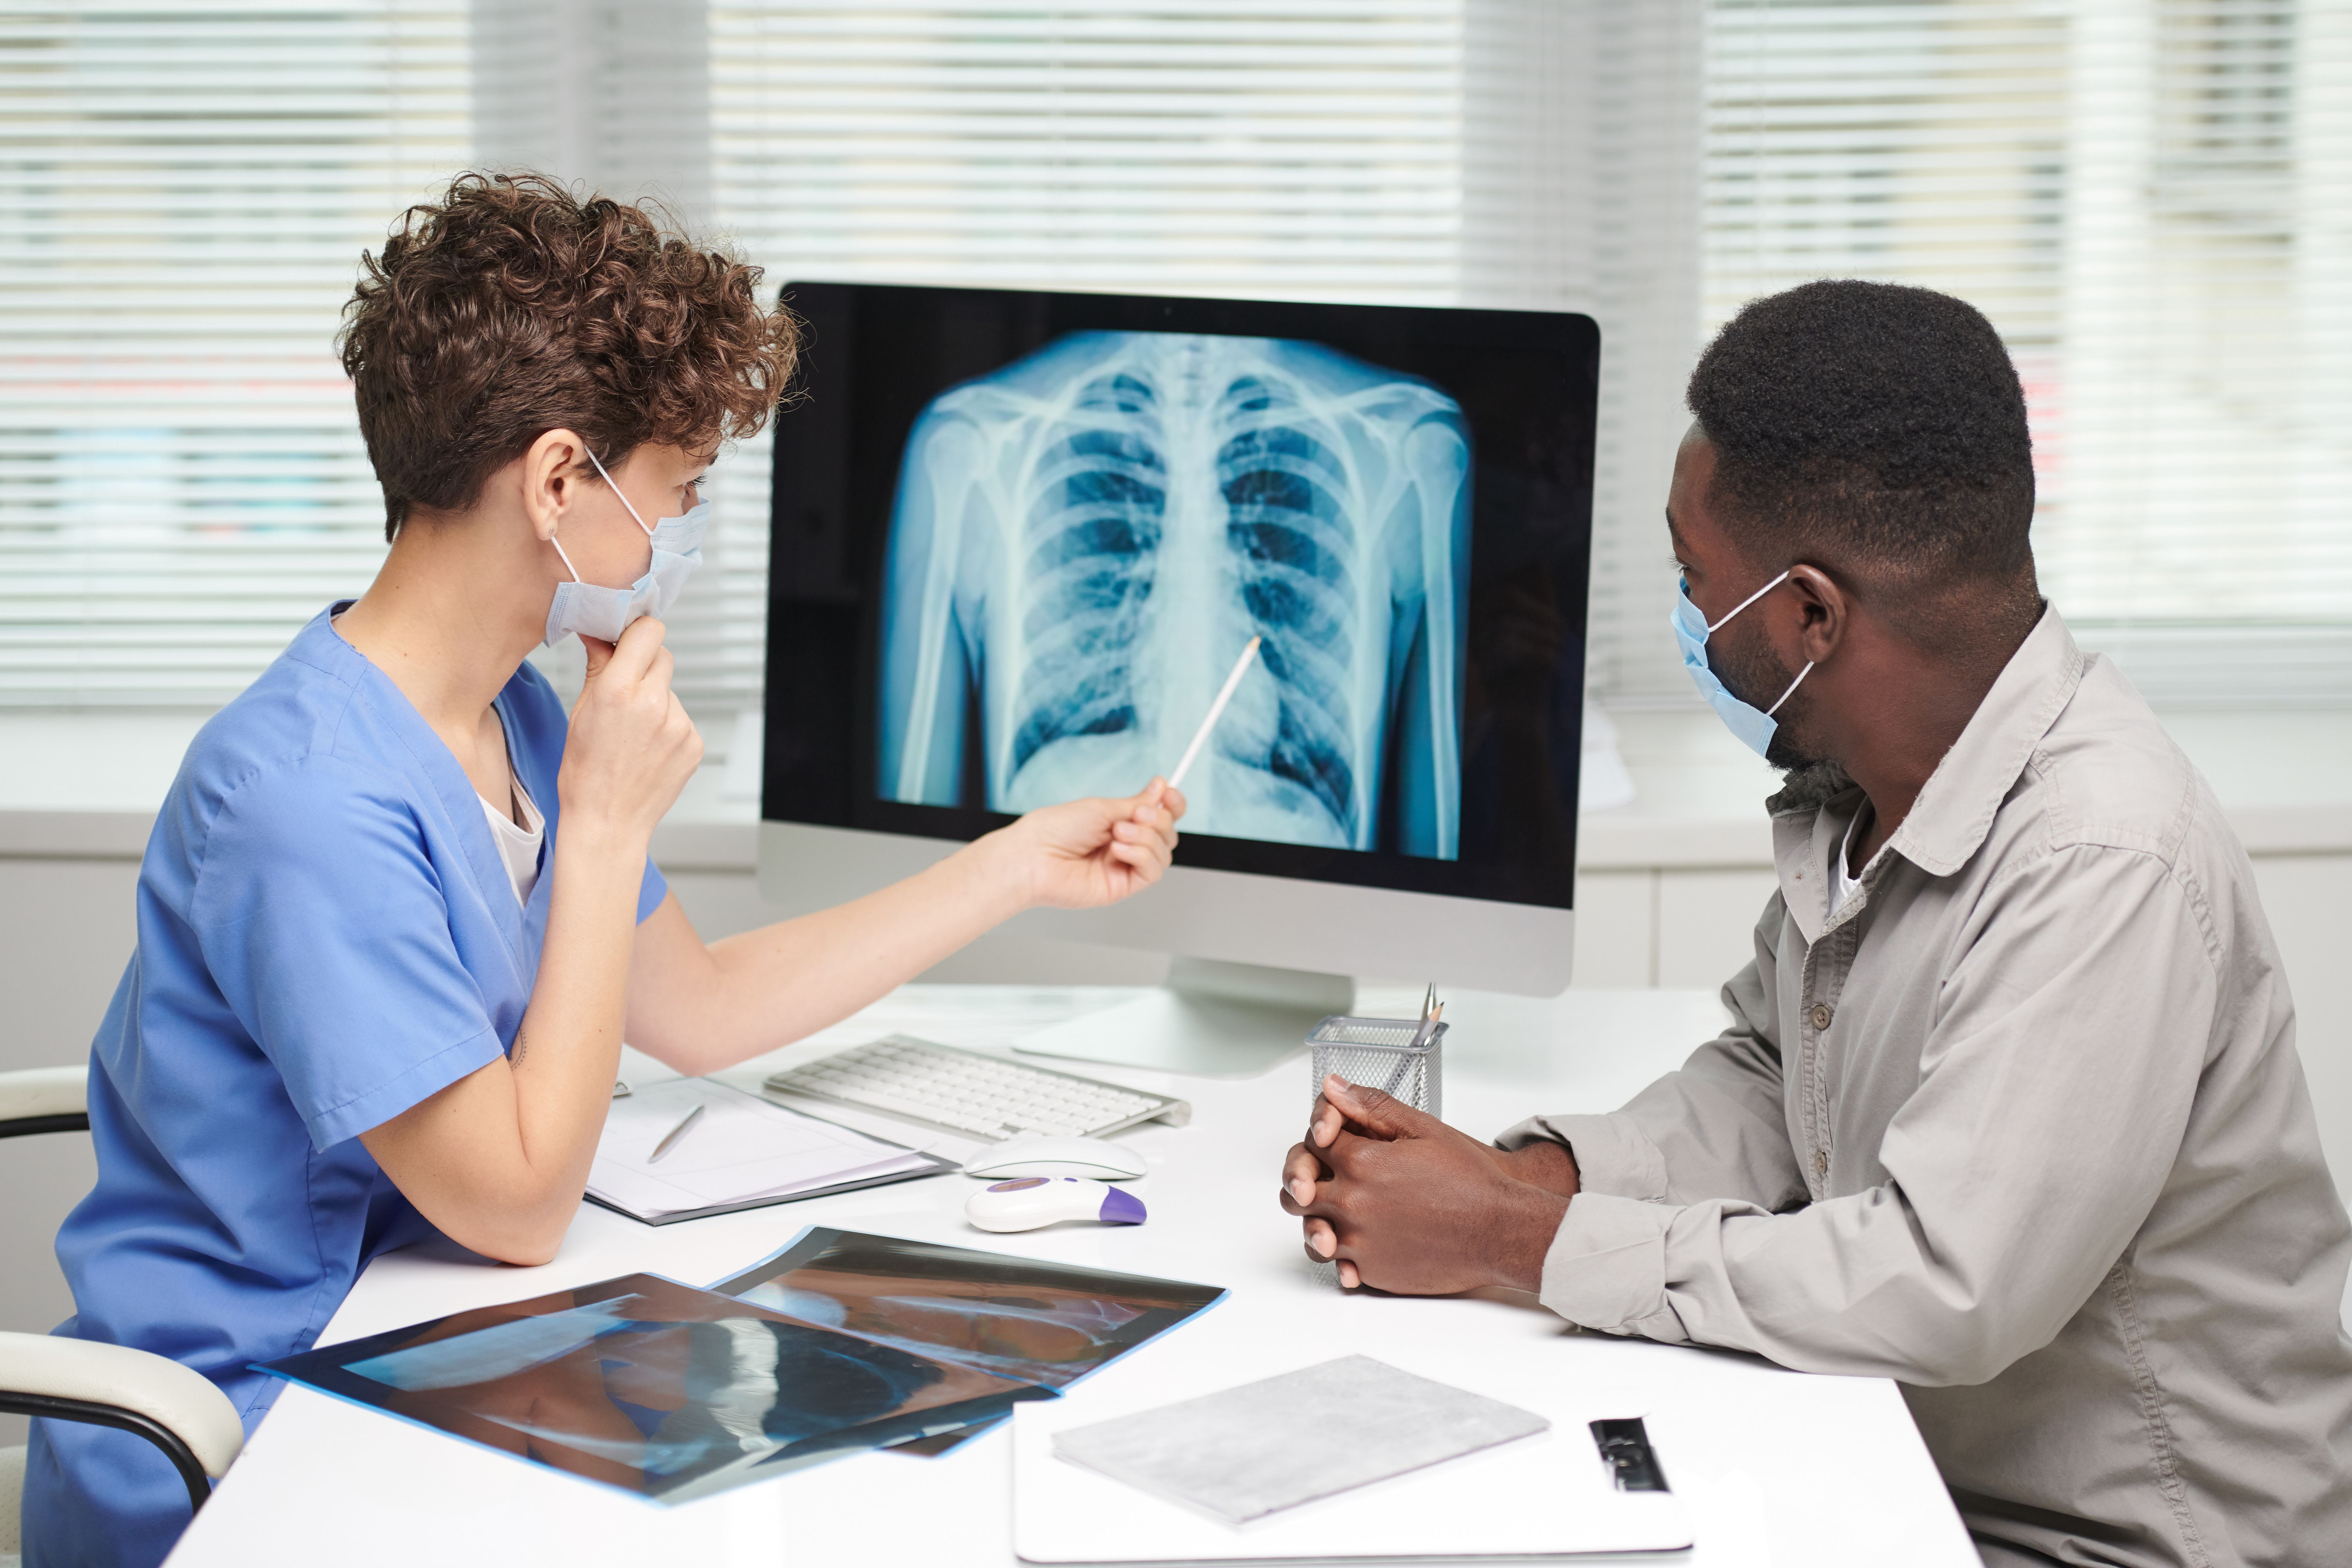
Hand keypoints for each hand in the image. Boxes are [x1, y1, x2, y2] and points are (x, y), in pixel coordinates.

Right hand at [558, 618, 702, 847]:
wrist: (607, 822)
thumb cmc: (585, 773)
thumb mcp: (581, 712)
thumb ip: (598, 666)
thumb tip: (600, 633)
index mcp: (618, 691)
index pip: (648, 630)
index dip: (637, 632)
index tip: (627, 640)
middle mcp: (653, 704)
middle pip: (662, 656)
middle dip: (644, 666)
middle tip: (625, 692)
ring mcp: (679, 726)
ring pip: (670, 691)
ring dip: (655, 700)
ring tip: (632, 734)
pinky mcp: (694, 744)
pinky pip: (681, 719)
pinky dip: (667, 727)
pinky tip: (647, 749)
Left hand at [984, 779, 1184, 910]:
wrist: (1034, 856)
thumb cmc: (1056, 829)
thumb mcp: (1101, 807)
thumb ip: (1136, 803)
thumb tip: (1160, 788)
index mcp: (1119, 823)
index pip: (1159, 816)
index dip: (1172, 805)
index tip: (1170, 794)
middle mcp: (1125, 845)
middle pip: (1167, 834)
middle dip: (1158, 820)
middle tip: (1136, 815)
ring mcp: (1124, 866)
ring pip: (1164, 852)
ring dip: (1147, 837)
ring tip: (1117, 833)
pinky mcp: (1123, 886)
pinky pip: (1152, 871)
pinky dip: (1141, 855)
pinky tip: (1119, 849)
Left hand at [1279, 1075, 1571, 1293]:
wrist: (1500, 1231)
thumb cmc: (1470, 1181)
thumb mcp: (1424, 1129)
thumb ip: (1372, 1107)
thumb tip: (1334, 1088)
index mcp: (1362, 1162)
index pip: (1314, 1142)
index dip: (1323, 1138)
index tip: (1336, 1141)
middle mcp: (1352, 1203)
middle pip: (1299, 1188)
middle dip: (1306, 1178)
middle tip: (1325, 1178)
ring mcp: (1358, 1241)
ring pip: (1311, 1228)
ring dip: (1319, 1218)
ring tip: (1343, 1212)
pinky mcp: (1370, 1271)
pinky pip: (1337, 1262)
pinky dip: (1343, 1252)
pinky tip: (1361, 1241)